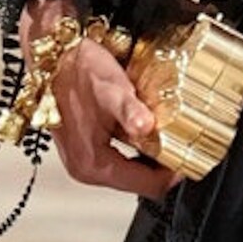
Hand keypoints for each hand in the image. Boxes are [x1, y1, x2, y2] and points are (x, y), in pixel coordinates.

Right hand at [18, 0, 180, 201]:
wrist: (53, 54)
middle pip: (140, 181)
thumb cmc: (78, 69)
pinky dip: (136, 145)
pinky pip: (120, 155)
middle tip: (180, 140)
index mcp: (93, 164)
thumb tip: (145, 127)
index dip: (173, 173)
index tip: (189, 154)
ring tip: (165, 130)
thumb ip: (131, 112)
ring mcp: (83, 158)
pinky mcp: (84, 146)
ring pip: (131, 168)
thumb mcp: (111, 89)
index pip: (148, 187)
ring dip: (150, 153)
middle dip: (162, 164)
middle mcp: (86, 168)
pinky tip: (144, 125)